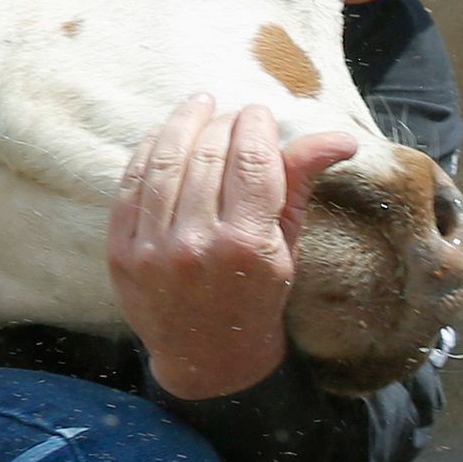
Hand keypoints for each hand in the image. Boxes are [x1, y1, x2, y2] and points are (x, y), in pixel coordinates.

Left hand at [107, 94, 356, 399]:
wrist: (206, 356)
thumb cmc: (256, 294)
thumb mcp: (286, 244)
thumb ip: (301, 182)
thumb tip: (341, 137)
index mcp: (248, 245)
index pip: (252, 158)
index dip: (256, 125)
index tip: (259, 114)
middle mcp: (197, 245)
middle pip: (209, 153)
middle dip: (224, 122)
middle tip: (232, 114)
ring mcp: (153, 247)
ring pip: (167, 160)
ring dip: (184, 122)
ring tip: (198, 105)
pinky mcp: (121, 249)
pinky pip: (132, 182)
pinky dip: (150, 150)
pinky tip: (166, 133)